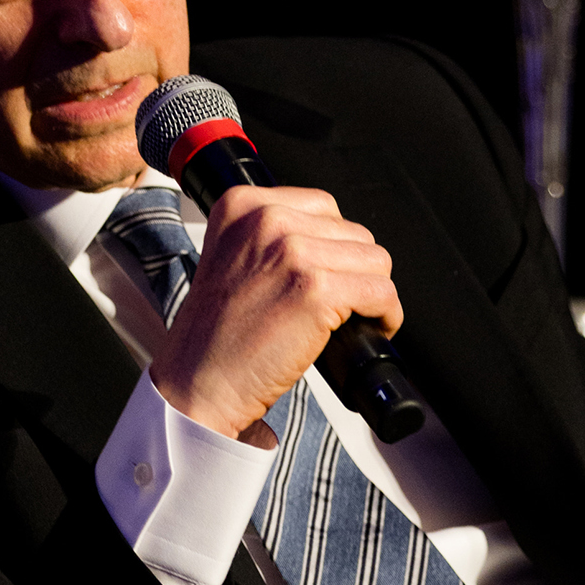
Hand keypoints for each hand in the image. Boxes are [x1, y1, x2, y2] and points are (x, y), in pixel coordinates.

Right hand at [151, 185, 401, 441]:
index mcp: (242, 204)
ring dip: (374, 293)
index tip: (329, 274)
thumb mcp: (232, 258)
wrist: (198, 381)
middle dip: (354, 270)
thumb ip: (271, 236)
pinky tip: (371, 329)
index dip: (334, 246)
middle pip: (353, 232)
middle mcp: (266, 219)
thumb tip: (334, 240)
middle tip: (342, 304)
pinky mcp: (316, 289)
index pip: (324, 207)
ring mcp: (292, 252)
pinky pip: (381, 292)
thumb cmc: (216, 333)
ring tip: (356, 317)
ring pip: (374, 260)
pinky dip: (386, 315)